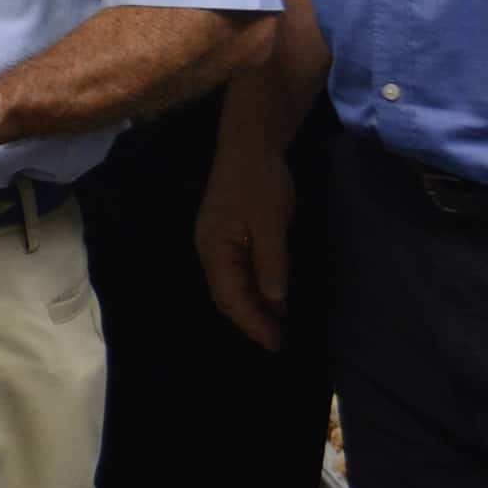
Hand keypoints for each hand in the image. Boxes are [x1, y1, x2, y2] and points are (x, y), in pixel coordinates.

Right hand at [195, 135, 294, 351]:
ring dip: (252, 308)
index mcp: (214, 247)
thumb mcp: (271, 221)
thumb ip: (272, 262)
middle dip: (250, 321)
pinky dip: (253, 291)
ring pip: (230, 286)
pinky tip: (271, 299)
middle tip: (278, 343)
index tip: (276, 343)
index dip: (252, 322)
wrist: (250, 144)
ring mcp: (216, 243)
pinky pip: (236, 274)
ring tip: (276, 328)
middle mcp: (209, 250)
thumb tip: (276, 303)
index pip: (230, 296)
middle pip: (226, 296)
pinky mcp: (228, 237)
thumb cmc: (260, 181)